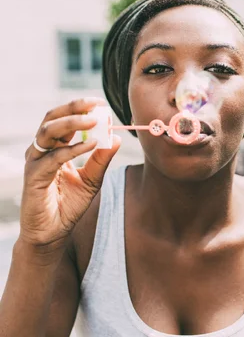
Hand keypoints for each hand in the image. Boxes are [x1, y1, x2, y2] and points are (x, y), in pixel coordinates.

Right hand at [20, 97, 120, 252]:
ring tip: (94, 121)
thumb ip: (102, 159)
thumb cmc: (69, 205)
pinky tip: (91, 145)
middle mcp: (41, 151)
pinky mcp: (33, 177)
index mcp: (54, 148)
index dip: (81, 109)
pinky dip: (73, 149)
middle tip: (96, 105)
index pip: (64, 119)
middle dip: (74, 108)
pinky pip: (54, 158)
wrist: (54, 232)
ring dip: (72, 123)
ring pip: (48, 131)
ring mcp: (35, 162)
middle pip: (52, 118)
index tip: (101, 104)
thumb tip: (117, 137)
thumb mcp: (92, 180)